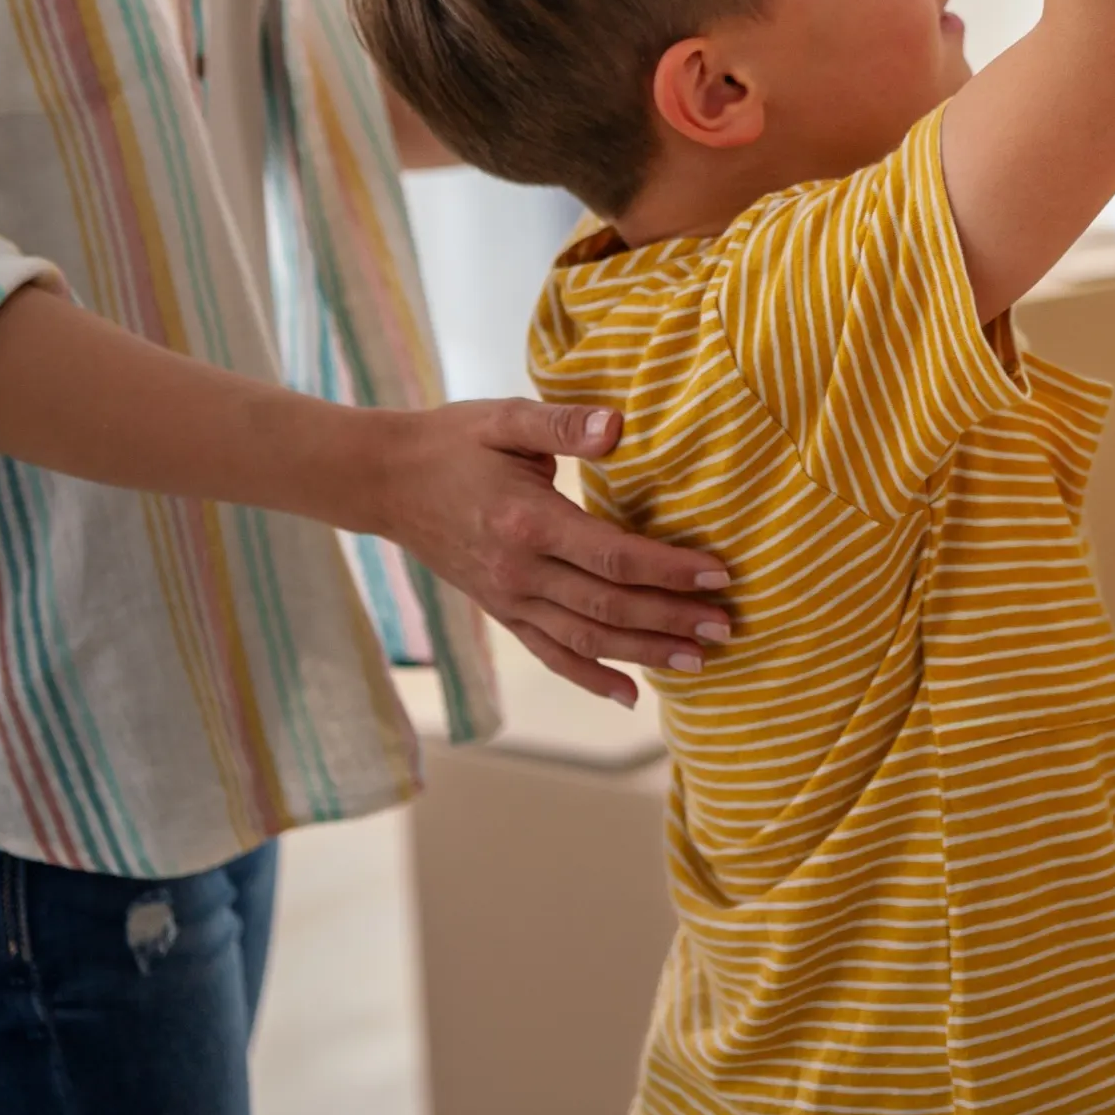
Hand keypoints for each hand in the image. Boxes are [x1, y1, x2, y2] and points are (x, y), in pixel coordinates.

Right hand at [364, 397, 734, 705]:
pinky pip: (550, 654)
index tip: (719, 575)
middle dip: (671, 619)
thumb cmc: (453, 443)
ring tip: (700, 661)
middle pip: (608, 607)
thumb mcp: (505, 418)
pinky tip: (630, 696)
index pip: (612, 556)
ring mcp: (508, 599)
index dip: (668, 570)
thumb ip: (563, 422)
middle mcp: (519, 572)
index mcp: (528, 522)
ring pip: (586, 640)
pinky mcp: (501, 611)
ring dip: (644, 654)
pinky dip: (590, 678)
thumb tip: (618, 425)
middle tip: (727, 626)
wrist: (387, 482)